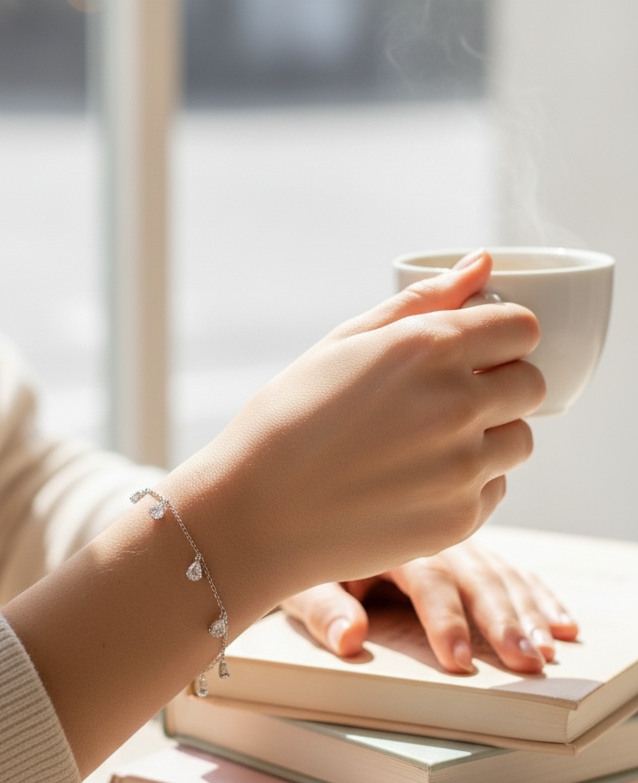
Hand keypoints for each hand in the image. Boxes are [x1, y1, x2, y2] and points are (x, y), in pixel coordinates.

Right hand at [7, 250, 546, 775]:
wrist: (251, 514)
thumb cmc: (288, 419)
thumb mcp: (345, 343)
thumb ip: (423, 300)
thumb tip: (482, 264)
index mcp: (429, 347)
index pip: (522, 328)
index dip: (499, 337)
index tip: (473, 352)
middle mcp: (457, 402)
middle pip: (531, 384)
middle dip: (500, 386)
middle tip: (444, 402)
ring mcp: (463, 466)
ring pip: (520, 440)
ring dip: (488, 437)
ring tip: (424, 446)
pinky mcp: (460, 518)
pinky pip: (495, 488)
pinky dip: (468, 484)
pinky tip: (413, 482)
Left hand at [281, 541, 578, 673]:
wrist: (304, 506)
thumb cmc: (306, 554)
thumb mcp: (301, 580)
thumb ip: (325, 610)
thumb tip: (350, 639)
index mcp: (391, 538)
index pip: (427, 581)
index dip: (445, 623)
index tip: (460, 661)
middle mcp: (431, 532)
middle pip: (475, 577)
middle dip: (503, 621)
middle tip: (526, 662)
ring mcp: (457, 538)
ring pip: (502, 573)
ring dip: (529, 612)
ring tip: (549, 650)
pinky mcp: (473, 550)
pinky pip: (514, 571)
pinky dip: (541, 597)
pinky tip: (563, 624)